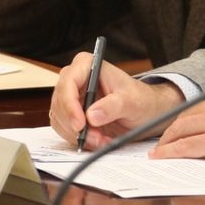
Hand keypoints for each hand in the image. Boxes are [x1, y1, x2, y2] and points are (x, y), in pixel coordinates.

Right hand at [49, 54, 180, 149]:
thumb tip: (92, 115)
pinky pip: (64, 129)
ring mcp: (71, 97)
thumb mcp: (132, 101)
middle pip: (60, 103)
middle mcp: (75, 79)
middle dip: (76, 125)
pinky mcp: (70, 114)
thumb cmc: (139, 98)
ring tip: (102, 139)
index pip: (68, 82)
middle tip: (96, 138)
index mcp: (88, 65)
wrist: (144, 110)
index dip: (69, 105)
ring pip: (60, 119)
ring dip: (79, 135)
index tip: (80, 124)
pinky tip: (97, 140)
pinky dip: (79, 139)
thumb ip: (113, 106)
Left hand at [152, 85, 204, 166]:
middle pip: (184, 118)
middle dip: (169, 132)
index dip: (182, 120)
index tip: (174, 130)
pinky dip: (169, 153)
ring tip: (158, 153)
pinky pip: (185, 147)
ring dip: (165, 143)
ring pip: (180, 131)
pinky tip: (162, 158)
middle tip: (161, 144)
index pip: (196, 107)